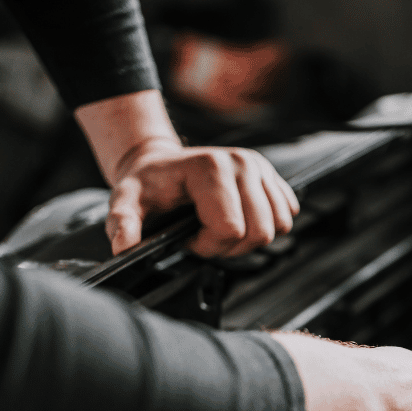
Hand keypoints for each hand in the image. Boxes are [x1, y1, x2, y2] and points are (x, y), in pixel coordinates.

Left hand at [106, 140, 299, 256]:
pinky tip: (241, 220)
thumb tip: (124, 246)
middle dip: (231, 247)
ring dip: (250, 240)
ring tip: (222, 230)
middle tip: (206, 237)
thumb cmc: (148, 185)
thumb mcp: (126, 201)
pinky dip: (267, 226)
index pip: (230, 229)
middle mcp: (242, 163)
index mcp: (211, 168)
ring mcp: (261, 167)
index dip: (209, 246)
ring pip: (278, 227)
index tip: (189, 237)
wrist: (161, 164)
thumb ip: (123, 223)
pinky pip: (287, 215)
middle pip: (260, 232)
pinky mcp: (272, 175)